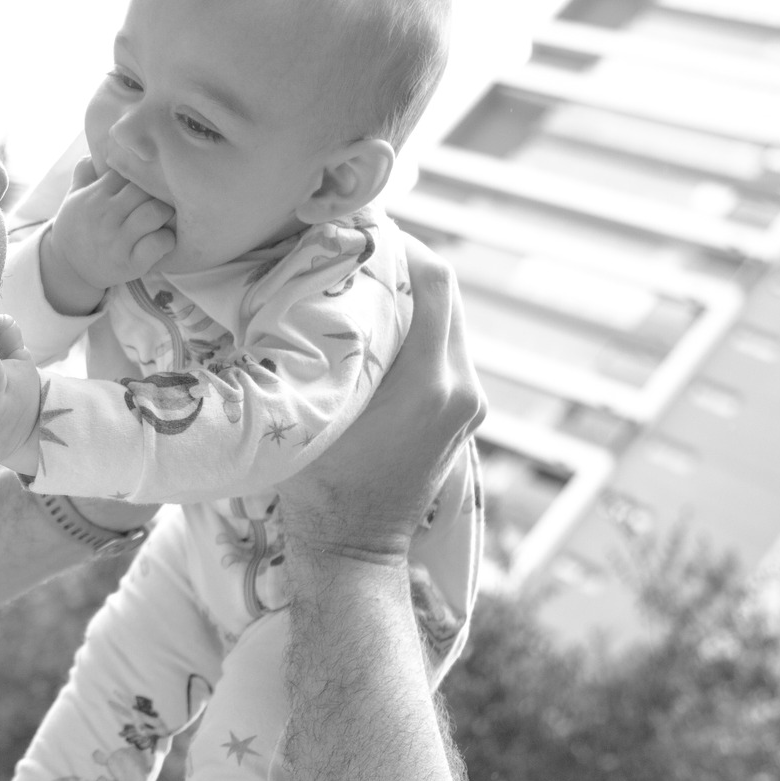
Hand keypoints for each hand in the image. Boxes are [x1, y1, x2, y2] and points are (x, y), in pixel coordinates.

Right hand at [38, 157, 175, 315]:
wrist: (68, 269)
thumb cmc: (76, 228)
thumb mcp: (73, 198)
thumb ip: (84, 172)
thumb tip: (94, 150)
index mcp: (94, 196)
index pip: (127, 172)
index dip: (142, 173)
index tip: (149, 178)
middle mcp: (105, 216)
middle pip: (144, 190)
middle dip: (157, 192)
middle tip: (163, 197)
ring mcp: (117, 241)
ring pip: (155, 213)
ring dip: (164, 214)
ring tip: (162, 218)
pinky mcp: (130, 264)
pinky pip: (158, 244)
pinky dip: (166, 240)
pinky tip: (162, 239)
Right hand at [275, 237, 483, 565]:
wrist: (352, 551)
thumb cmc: (322, 486)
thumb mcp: (315, 409)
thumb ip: (325, 348)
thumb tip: (312, 284)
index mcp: (435, 383)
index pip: (436, 282)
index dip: (401, 244)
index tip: (359, 229)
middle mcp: (464, 388)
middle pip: (445, 295)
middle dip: (402, 264)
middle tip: (352, 247)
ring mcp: (467, 404)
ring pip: (445, 320)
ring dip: (408, 294)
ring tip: (357, 280)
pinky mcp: (460, 415)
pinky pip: (442, 349)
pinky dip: (414, 325)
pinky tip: (372, 324)